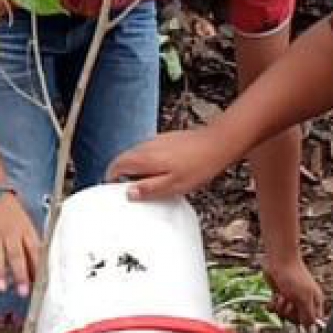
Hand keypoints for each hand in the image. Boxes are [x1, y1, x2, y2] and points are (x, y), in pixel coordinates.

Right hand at [0, 193, 39, 297]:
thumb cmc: (10, 211)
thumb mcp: (25, 223)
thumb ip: (30, 243)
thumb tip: (38, 268)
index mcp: (25, 229)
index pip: (35, 250)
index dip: (38, 268)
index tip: (41, 285)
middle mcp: (11, 232)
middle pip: (17, 255)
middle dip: (20, 274)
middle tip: (24, 292)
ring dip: (0, 272)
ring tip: (2, 287)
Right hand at [107, 128, 235, 200]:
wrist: (221, 142)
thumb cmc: (200, 164)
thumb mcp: (173, 185)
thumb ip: (149, 189)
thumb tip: (130, 194)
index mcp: (145, 158)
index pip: (117, 165)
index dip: (111, 177)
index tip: (112, 187)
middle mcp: (147, 145)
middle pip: (125, 159)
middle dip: (122, 173)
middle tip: (129, 188)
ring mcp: (158, 140)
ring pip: (138, 154)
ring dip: (136, 167)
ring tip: (148, 182)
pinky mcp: (169, 138)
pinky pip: (151, 151)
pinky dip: (149, 161)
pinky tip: (163, 171)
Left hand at [263, 256, 324, 326]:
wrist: (279, 260)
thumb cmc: (293, 277)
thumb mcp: (303, 298)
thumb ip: (308, 315)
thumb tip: (311, 329)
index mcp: (315, 301)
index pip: (314, 321)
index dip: (304, 321)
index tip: (298, 315)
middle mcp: (305, 301)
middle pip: (297, 319)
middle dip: (290, 313)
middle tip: (289, 302)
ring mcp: (292, 298)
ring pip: (285, 314)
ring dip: (281, 307)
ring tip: (282, 296)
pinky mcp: (280, 295)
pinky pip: (276, 308)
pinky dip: (273, 304)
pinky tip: (273, 297)